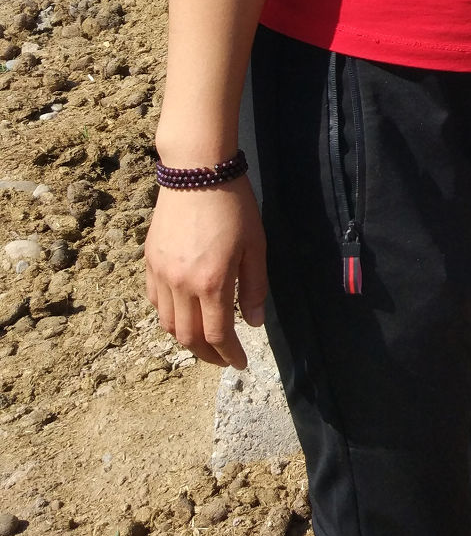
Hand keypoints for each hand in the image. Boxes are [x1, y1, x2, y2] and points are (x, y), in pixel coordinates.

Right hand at [143, 179, 267, 370]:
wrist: (196, 171)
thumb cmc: (234, 206)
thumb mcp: (256, 247)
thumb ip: (254, 288)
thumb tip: (253, 323)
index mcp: (211, 283)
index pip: (218, 334)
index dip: (229, 354)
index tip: (241, 363)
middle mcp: (181, 284)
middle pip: (189, 336)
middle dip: (208, 355)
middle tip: (223, 359)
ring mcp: (160, 274)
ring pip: (167, 323)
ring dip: (186, 340)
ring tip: (204, 342)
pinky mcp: (150, 262)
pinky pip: (155, 301)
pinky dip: (168, 317)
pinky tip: (183, 315)